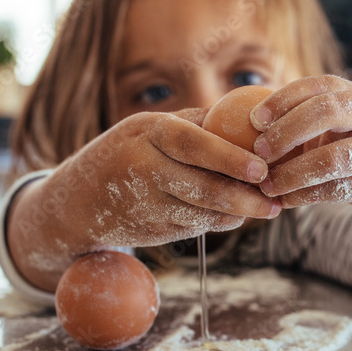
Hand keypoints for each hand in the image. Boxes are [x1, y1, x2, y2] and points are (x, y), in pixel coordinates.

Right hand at [8, 107, 278, 290]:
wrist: (75, 203)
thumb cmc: (126, 152)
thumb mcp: (148, 127)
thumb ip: (195, 122)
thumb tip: (251, 116)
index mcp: (146, 134)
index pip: (193, 144)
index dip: (229, 158)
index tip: (261, 169)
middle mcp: (144, 169)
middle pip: (204, 188)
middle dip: (246, 198)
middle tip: (276, 200)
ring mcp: (147, 206)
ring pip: (205, 214)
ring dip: (239, 213)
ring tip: (268, 207)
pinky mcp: (152, 234)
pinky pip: (196, 229)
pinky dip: (220, 222)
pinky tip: (236, 215)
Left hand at [248, 75, 351, 224]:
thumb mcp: (348, 129)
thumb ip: (313, 121)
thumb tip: (250, 124)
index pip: (319, 86)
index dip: (283, 99)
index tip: (253, 119)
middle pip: (326, 111)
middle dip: (286, 132)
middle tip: (258, 152)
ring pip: (332, 157)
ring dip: (293, 173)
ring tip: (267, 185)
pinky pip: (337, 188)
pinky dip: (305, 195)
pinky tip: (285, 201)